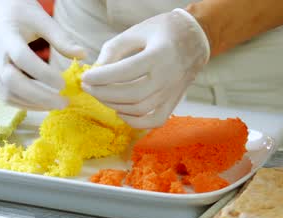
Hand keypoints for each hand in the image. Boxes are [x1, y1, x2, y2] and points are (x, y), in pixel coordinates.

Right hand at [0, 0, 85, 110]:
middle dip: (39, 96)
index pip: (22, 59)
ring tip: (57, 104)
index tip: (64, 84)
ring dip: (34, 104)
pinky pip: (8, 97)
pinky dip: (26, 104)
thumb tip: (83, 55)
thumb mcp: (41, 19)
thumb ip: (61, 38)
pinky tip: (44, 104)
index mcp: (6, 37)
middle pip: (12, 82)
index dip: (43, 74)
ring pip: (9, 94)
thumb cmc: (20, 14)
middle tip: (64, 102)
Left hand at [81, 9, 209, 127]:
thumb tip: (96, 70)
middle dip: (103, 93)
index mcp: (160, 54)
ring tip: (99, 94)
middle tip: (88, 86)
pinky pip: (154, 121)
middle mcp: (169, 76)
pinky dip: (134, 121)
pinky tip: (119, 110)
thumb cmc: (164, 31)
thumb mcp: (137, 31)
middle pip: (130, 94)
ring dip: (113, 104)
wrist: (197, 38)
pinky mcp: (173, 102)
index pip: (125, 71)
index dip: (102, 76)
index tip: (86, 76)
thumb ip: (114, 49)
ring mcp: (172, 92)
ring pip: (139, 109)